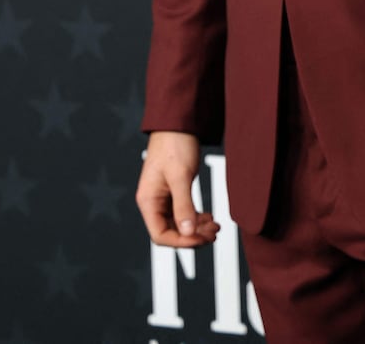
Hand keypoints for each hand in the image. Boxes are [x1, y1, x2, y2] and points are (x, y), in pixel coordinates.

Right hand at [135, 131, 218, 247]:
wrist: (178, 123)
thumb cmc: (175, 145)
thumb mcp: (181, 176)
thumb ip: (183, 205)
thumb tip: (187, 233)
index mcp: (148, 200)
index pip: (160, 235)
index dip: (182, 242)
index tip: (202, 239)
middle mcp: (153, 202)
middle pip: (171, 232)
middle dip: (193, 236)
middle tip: (214, 233)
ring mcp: (163, 197)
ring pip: (179, 224)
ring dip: (197, 229)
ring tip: (216, 226)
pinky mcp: (174, 191)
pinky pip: (183, 213)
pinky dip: (196, 218)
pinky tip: (210, 218)